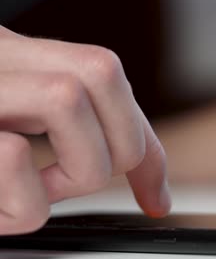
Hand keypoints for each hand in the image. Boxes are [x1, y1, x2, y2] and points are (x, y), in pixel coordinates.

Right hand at [0, 26, 170, 234]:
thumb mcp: (14, 129)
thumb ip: (72, 137)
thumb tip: (153, 190)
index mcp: (15, 56)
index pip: (105, 75)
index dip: (145, 140)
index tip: (157, 200)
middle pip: (102, 71)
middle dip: (116, 147)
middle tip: (73, 184)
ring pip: (65, 97)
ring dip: (72, 169)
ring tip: (33, 194)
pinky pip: (10, 155)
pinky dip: (20, 202)